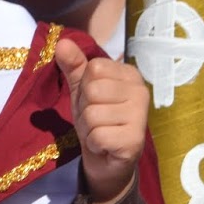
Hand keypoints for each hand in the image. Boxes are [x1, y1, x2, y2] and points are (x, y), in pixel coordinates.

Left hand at [55, 38, 149, 203]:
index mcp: (130, 74)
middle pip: (93, 90)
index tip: (94, 102)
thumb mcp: (81, 90)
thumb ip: (73, 66)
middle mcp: (141, 91)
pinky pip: (98, 135)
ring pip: (93, 113)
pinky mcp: (135, 140)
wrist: (106, 162)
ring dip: (88, 129)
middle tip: (96, 122)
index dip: (85, 88)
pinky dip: (94, 143)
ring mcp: (141, 116)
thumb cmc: (96, 121)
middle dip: (85, 110)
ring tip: (101, 134)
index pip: (93, 68)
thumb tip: (62, 41)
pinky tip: (105, 146)